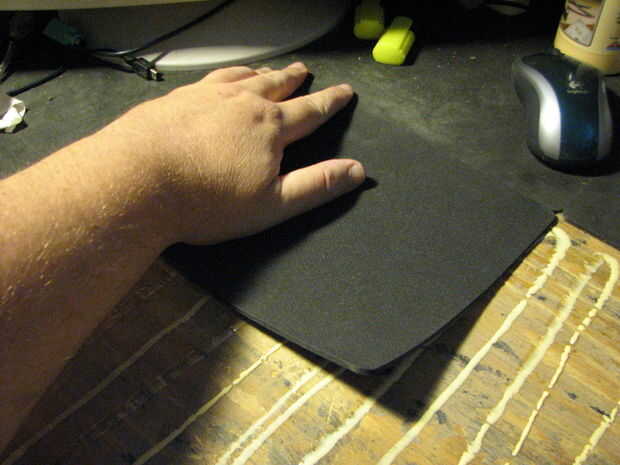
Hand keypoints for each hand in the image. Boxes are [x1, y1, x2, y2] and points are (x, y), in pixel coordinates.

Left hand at [98, 62, 364, 245]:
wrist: (137, 182)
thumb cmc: (208, 201)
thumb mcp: (273, 204)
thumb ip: (317, 185)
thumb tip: (358, 171)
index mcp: (269, 127)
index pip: (310, 110)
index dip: (330, 100)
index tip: (343, 89)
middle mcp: (241, 102)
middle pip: (275, 85)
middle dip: (293, 79)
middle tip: (304, 69)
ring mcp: (205, 96)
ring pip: (241, 77)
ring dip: (260, 72)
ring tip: (268, 69)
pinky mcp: (175, 99)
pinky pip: (209, 79)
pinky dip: (224, 74)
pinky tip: (220, 78)